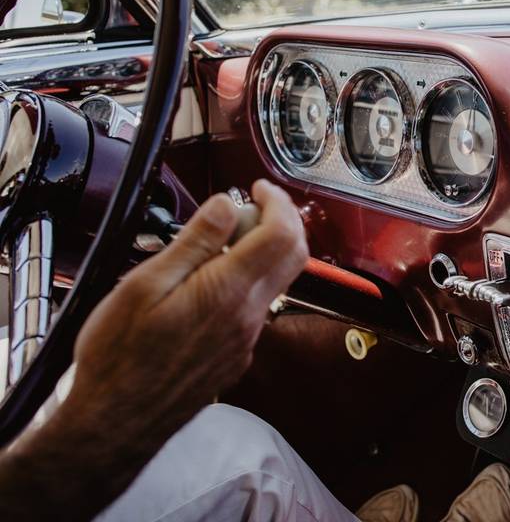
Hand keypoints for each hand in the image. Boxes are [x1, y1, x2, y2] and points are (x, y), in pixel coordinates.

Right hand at [71, 179, 307, 424]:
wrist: (117, 421)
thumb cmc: (120, 357)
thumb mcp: (146, 284)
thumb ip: (195, 241)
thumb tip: (227, 205)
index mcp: (229, 291)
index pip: (282, 234)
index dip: (277, 201)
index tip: (258, 188)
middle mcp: (249, 316)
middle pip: (293, 255)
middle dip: (280, 220)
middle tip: (245, 208)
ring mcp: (247, 338)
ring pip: (276, 281)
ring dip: (261, 252)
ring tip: (215, 245)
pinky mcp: (238, 354)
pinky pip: (258, 307)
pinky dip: (247, 281)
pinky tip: (209, 281)